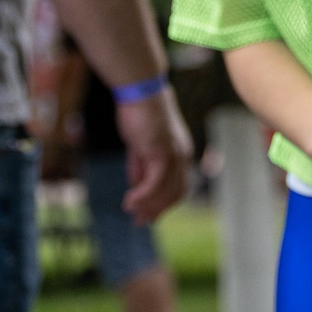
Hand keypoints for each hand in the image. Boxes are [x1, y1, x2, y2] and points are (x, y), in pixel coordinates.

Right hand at [114, 88, 192, 223]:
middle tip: (141, 222)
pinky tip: (129, 201)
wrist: (140, 89)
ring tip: (133, 214)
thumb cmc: (138, 111)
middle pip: (176, 193)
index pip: (178, 185)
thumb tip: (135, 184)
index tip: (149, 214)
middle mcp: (182, 156)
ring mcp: (173, 155)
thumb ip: (139, 163)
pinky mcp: (161, 153)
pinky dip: (143, 196)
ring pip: (166, 192)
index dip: (165, 203)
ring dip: (149, 207)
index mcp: (180, 152)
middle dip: (158, 210)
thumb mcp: (139, 143)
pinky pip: (154, 183)